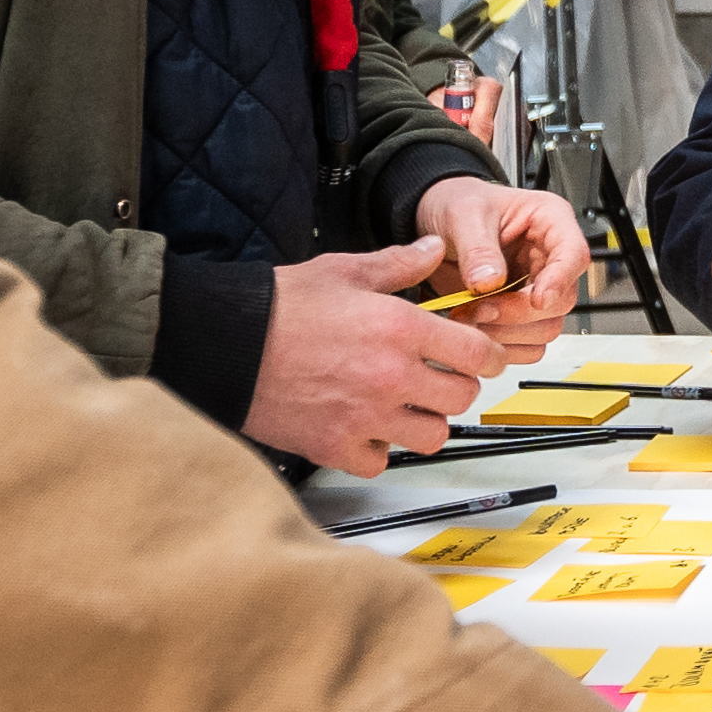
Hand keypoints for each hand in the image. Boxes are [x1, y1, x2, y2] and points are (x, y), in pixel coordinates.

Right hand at [244, 238, 505, 469]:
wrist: (224, 343)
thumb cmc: (278, 307)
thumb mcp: (343, 271)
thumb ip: (398, 264)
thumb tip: (434, 250)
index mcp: (398, 329)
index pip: (477, 354)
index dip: (488, 356)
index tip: (483, 358)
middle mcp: (390, 377)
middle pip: (461, 398)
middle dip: (455, 386)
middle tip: (437, 378)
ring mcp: (365, 417)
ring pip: (430, 436)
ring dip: (423, 422)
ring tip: (404, 405)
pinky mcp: (335, 447)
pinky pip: (380, 461)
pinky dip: (377, 450)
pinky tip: (364, 427)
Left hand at [412, 176, 591, 347]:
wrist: (435, 224)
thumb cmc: (457, 202)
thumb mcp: (463, 214)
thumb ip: (477, 248)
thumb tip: (490, 281)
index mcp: (549, 221)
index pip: (574, 254)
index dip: (560, 280)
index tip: (537, 300)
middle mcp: (548, 258)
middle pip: (561, 300)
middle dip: (520, 312)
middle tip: (482, 309)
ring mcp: (535, 288)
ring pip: (546, 326)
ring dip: (508, 332)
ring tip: (471, 317)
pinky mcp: (519, 313)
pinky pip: (527, 343)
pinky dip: (502, 343)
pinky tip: (476, 328)